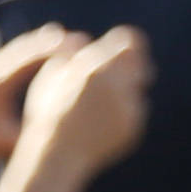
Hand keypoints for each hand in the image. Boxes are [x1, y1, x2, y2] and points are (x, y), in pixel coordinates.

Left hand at [0, 25, 72, 163]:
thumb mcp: (8, 143)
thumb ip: (31, 136)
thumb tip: (61, 133)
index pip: (28, 58)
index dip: (54, 51)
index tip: (79, 49)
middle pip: (27, 46)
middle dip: (55, 41)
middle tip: (84, 41)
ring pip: (23, 46)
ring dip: (48, 41)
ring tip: (77, 41)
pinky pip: (19, 53)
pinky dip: (39, 48)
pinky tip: (59, 49)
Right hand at [20, 27, 149, 175]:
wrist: (57, 152)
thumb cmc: (50, 110)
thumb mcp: (53, 75)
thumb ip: (73, 55)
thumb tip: (85, 39)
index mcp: (94, 66)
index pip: (130, 41)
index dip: (128, 42)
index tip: (125, 44)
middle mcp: (116, 84)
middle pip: (141, 63)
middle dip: (133, 65)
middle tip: (123, 71)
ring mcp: (128, 106)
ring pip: (138, 88)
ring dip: (126, 90)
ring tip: (99, 103)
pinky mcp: (134, 124)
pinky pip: (136, 110)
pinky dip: (124, 112)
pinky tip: (101, 121)